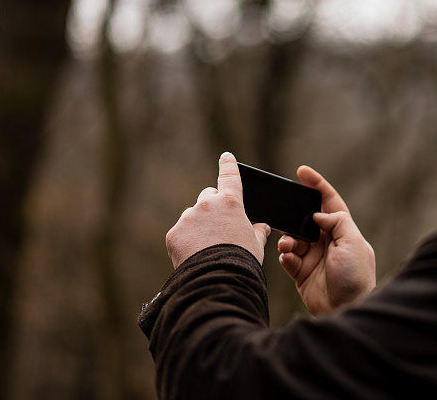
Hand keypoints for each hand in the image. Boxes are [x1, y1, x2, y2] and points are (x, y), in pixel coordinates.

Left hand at [165, 152, 270, 268]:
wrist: (218, 280)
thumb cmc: (242, 261)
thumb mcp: (256, 244)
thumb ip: (258, 231)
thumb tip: (262, 227)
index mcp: (231, 202)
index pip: (230, 176)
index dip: (228, 165)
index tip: (226, 157)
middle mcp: (207, 204)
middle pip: (208, 196)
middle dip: (213, 207)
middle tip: (219, 226)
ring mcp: (189, 218)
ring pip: (193, 215)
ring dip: (199, 225)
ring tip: (207, 247)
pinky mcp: (174, 233)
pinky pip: (181, 232)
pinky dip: (187, 241)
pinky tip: (195, 255)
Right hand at [277, 165, 375, 314]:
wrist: (345, 310)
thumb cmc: (355, 277)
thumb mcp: (353, 243)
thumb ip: (337, 222)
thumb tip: (319, 214)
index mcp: (343, 230)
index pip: (329, 201)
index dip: (317, 185)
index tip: (302, 171)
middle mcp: (328, 241)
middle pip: (305, 220)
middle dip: (293, 217)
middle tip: (284, 215)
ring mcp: (314, 256)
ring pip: (293, 238)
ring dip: (288, 240)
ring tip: (288, 247)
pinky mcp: (301, 272)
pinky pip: (288, 258)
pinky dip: (285, 257)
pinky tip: (289, 260)